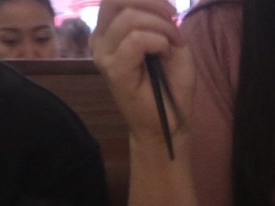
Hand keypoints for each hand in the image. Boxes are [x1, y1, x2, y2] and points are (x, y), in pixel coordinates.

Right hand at [93, 0, 194, 145]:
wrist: (168, 123)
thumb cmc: (170, 85)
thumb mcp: (171, 41)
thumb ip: (160, 18)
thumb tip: (158, 4)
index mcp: (109, 30)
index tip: (171, 12)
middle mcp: (100, 39)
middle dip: (152, 2)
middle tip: (174, 20)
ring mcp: (103, 55)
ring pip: (129, 18)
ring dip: (161, 27)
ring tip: (173, 45)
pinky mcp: (113, 70)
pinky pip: (135, 39)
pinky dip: (158, 40)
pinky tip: (166, 53)